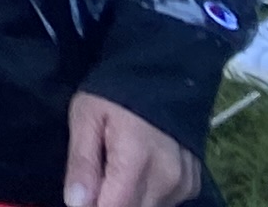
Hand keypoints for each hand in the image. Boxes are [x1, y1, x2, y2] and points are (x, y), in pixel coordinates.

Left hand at [61, 90, 199, 206]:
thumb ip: (82, 163)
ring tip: (116, 170)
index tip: (81, 196)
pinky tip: (139, 172)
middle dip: (108, 202)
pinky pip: (165, 203)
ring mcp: (183, 184)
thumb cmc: (114, 93)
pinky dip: (148, 195)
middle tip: (97, 179)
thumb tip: (75, 204)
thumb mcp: (86, 117)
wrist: (160, 74)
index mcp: (136, 161)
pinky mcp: (192, 185)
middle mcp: (166, 179)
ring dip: (129, 199)